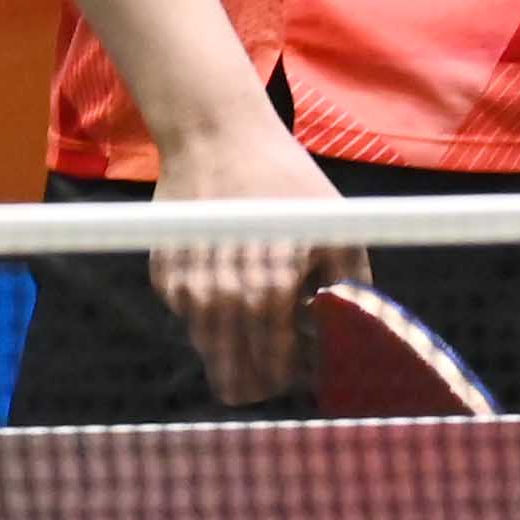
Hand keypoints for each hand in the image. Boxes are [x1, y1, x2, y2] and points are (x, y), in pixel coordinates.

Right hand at [144, 113, 348, 406]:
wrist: (220, 138)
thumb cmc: (289, 185)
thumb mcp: (340, 233)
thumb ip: (350, 293)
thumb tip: (356, 342)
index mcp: (268, 293)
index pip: (273, 374)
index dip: (293, 381)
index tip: (306, 373)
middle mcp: (220, 300)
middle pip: (235, 379)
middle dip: (263, 378)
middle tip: (284, 360)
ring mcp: (185, 290)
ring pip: (211, 354)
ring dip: (237, 350)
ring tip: (263, 321)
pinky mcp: (163, 277)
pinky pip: (191, 319)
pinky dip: (213, 316)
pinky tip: (232, 287)